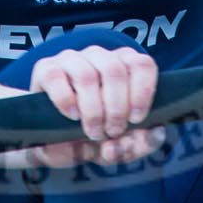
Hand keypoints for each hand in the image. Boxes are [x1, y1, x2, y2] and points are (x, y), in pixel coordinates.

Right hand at [27, 45, 163, 165]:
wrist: (54, 144)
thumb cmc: (93, 136)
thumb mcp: (120, 145)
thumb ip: (141, 143)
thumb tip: (156, 134)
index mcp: (124, 65)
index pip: (142, 64)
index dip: (142, 92)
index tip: (136, 119)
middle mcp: (99, 56)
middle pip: (114, 70)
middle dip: (116, 108)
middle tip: (112, 132)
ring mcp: (71, 59)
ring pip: (87, 75)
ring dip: (93, 109)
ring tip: (93, 131)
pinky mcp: (46, 69)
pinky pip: (56, 78)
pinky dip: (66, 101)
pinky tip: (72, 117)